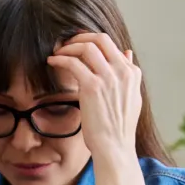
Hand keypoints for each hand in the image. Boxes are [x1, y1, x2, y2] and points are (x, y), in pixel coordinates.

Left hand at [47, 33, 146, 184]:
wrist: (114, 147)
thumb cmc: (118, 128)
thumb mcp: (130, 98)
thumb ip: (128, 75)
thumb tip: (127, 53)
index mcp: (132, 73)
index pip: (112, 45)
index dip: (92, 41)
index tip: (77, 45)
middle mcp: (123, 71)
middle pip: (100, 39)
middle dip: (80, 37)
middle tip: (65, 43)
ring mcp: (109, 77)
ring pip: (86, 47)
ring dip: (68, 47)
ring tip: (57, 52)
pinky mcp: (93, 86)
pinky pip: (73, 62)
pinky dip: (60, 58)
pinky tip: (52, 62)